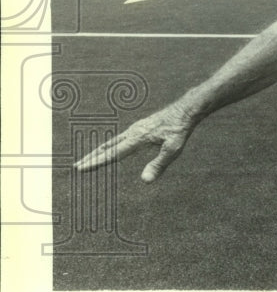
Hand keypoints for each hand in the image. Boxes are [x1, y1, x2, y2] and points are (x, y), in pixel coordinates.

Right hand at [74, 103, 195, 182]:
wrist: (185, 109)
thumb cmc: (180, 129)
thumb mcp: (173, 149)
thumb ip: (159, 164)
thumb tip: (145, 181)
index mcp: (137, 138)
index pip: (113, 153)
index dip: (97, 162)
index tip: (82, 169)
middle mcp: (133, 132)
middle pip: (108, 147)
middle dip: (92, 157)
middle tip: (77, 167)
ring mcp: (136, 128)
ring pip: (113, 141)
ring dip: (99, 151)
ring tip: (88, 159)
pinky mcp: (140, 127)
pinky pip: (120, 138)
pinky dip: (109, 145)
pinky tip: (110, 148)